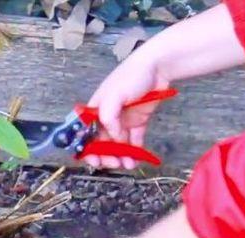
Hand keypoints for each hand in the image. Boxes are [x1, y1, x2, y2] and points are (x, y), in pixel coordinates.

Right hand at [85, 55, 169, 169]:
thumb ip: (108, 118)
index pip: (86, 133)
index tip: (93, 161)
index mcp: (95, 109)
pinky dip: (134, 152)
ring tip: (127, 164)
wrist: (158, 67)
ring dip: (120, 156)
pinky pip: (133, 141)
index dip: (87, 149)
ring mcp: (122, 120)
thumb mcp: (114, 95)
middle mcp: (106, 117)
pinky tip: (136, 160)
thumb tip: (114, 137)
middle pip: (101, 142)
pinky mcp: (137, 122)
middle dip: (105, 156)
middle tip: (113, 163)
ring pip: (117, 145)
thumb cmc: (132, 75)